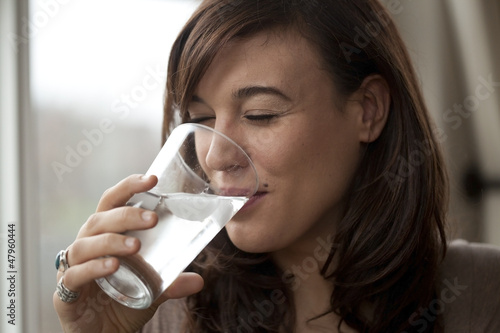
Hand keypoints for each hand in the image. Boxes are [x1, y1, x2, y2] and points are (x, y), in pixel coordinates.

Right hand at [53, 174, 203, 332]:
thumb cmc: (122, 302)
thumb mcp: (152, 290)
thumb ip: (171, 283)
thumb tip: (199, 280)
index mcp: (105, 236)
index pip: (112, 203)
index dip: (128, 188)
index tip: (151, 179)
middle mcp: (86, 245)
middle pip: (100, 219)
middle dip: (126, 215)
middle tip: (153, 219)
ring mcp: (72, 267)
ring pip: (86, 243)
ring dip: (112, 241)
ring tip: (136, 246)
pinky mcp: (65, 292)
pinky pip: (75, 274)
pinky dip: (94, 268)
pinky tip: (113, 266)